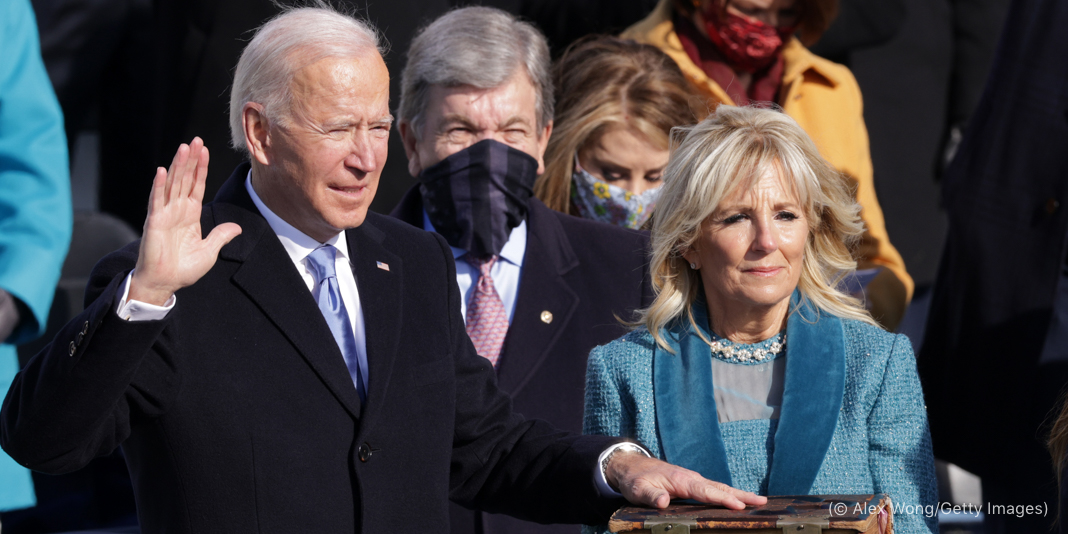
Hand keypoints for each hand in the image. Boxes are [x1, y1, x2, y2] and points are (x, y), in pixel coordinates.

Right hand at [129, 138, 241, 304]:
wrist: (165, 282)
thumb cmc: (184, 269)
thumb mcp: (209, 251)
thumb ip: (221, 236)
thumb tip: (237, 228)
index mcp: (190, 215)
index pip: (197, 185)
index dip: (201, 168)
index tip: (205, 150)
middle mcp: (177, 210)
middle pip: (185, 179)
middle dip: (191, 160)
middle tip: (196, 140)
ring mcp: (165, 213)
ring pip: (172, 184)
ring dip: (178, 165)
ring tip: (184, 147)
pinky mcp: (154, 221)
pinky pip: (157, 200)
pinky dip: (159, 185)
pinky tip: (162, 170)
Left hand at [606, 451, 766, 509]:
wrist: (632, 466)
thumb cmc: (636, 479)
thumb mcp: (638, 489)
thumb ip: (651, 496)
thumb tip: (663, 502)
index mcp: (682, 480)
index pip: (706, 491)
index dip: (723, 499)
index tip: (740, 505)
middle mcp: (691, 479)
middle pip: (720, 488)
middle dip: (741, 495)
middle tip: (763, 502)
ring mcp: (693, 481)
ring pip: (719, 488)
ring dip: (739, 494)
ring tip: (759, 501)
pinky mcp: (692, 485)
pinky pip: (713, 490)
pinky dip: (728, 494)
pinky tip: (737, 501)